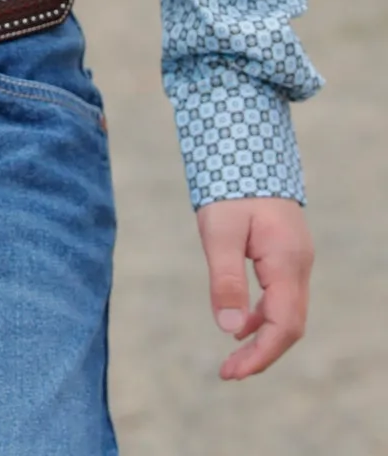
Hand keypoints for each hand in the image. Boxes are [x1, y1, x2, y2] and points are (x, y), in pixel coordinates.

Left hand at [196, 197, 312, 378]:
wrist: (246, 147)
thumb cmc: (230, 185)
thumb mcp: (219, 231)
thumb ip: (225, 278)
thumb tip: (229, 327)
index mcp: (287, 262)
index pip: (284, 325)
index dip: (260, 355)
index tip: (230, 372)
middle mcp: (299, 264)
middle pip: (290, 325)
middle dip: (261, 353)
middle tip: (228, 371)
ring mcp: (296, 259)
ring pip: (288, 312)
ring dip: (262, 336)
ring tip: (232, 356)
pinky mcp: (286, 253)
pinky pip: (282, 296)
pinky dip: (263, 315)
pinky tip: (241, 322)